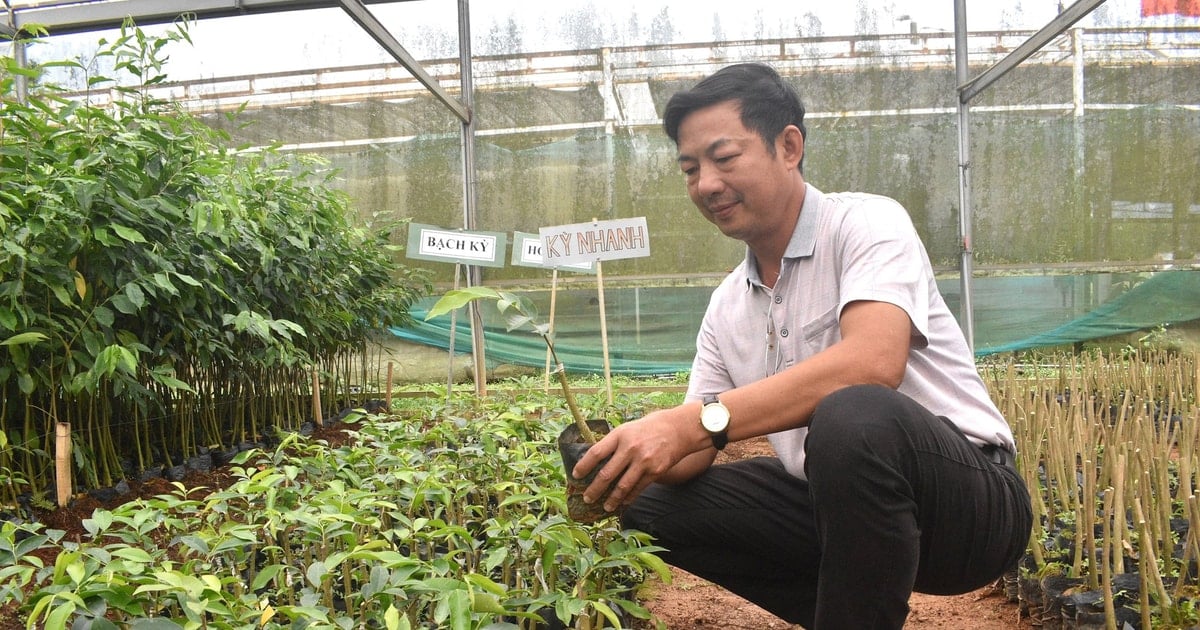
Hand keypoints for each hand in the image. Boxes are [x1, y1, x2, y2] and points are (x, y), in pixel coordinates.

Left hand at [571, 404, 697, 511]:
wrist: (676, 429)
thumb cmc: (646, 429)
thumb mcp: (626, 429)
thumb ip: (612, 444)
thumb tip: (592, 461)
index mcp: (619, 435)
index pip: (596, 453)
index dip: (583, 466)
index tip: (576, 475)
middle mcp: (630, 448)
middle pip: (606, 474)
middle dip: (594, 489)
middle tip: (587, 499)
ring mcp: (643, 461)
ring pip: (622, 487)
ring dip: (611, 500)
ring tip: (605, 507)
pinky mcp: (655, 471)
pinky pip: (637, 489)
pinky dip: (628, 498)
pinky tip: (623, 503)